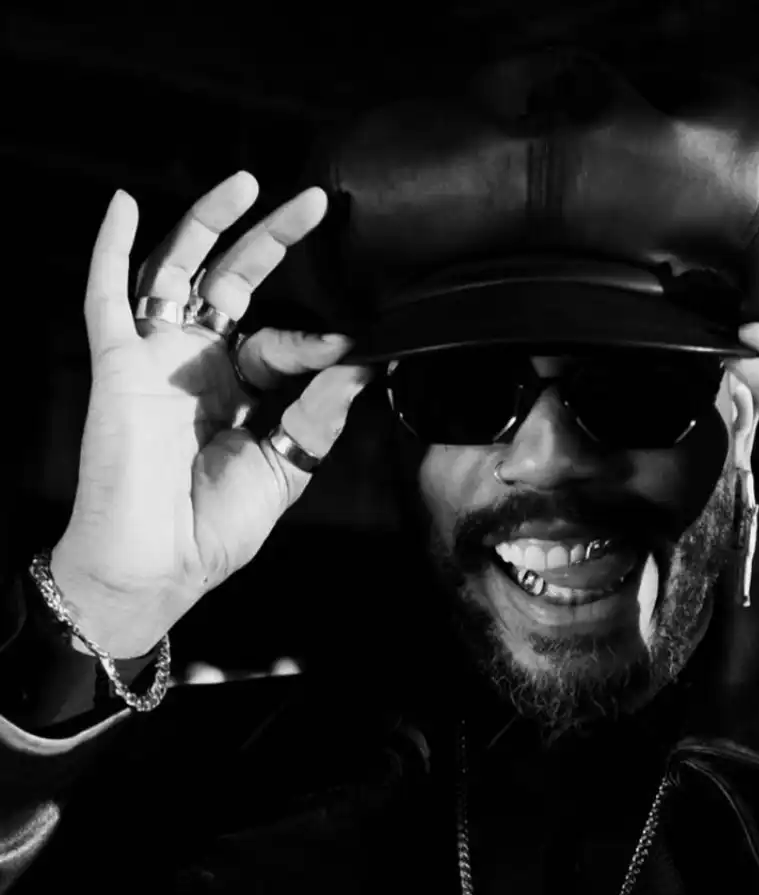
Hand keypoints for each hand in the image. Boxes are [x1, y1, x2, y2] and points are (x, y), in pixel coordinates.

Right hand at [51, 173, 369, 656]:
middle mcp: (199, 365)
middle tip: (315, 204)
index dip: (314, 340)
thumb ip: (322, 411)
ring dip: (207, 225)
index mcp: (238, 389)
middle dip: (272, 242)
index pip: (280, 338)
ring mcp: (157, 361)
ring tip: (248, 184)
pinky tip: (124, 205)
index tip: (354, 344)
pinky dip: (110, 250)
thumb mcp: (286, 464)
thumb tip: (369, 361)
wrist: (159, 566)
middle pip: (234, 284)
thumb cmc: (215, 527)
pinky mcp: (118, 367)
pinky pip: (107, 298)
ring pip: (178, 275)